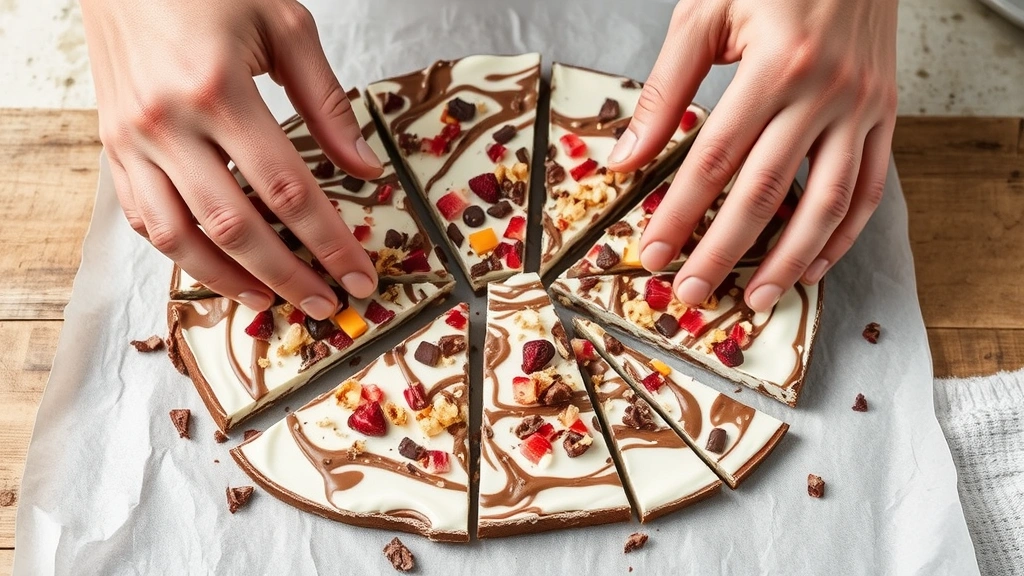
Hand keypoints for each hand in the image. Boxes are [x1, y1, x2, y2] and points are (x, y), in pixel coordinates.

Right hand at [83, 0, 382, 318]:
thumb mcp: (284, 25)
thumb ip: (326, 102)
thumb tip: (364, 168)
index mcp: (218, 90)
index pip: (287, 191)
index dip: (328, 242)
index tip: (359, 275)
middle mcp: (167, 124)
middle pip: (236, 228)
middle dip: (288, 276)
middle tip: (326, 303)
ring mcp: (131, 141)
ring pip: (180, 238)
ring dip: (230, 280)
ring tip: (273, 300)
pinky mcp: (112, 147)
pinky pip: (142, 218)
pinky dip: (181, 252)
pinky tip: (218, 267)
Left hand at [608, 0, 897, 311]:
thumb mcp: (706, 13)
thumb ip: (666, 89)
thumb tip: (628, 159)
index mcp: (775, 65)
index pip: (715, 159)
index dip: (681, 213)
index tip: (654, 253)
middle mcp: (825, 93)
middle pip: (766, 192)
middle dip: (723, 250)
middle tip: (692, 292)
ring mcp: (862, 108)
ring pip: (827, 203)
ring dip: (789, 259)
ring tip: (755, 297)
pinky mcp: (884, 115)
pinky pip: (868, 188)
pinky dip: (843, 233)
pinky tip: (814, 263)